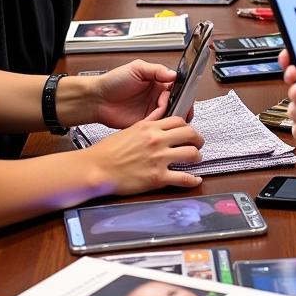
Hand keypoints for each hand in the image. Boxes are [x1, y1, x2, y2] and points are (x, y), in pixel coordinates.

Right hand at [89, 116, 204, 192]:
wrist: (97, 168)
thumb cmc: (108, 150)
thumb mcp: (130, 128)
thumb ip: (148, 122)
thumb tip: (159, 115)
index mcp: (150, 127)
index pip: (179, 121)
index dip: (188, 126)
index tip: (189, 132)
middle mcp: (157, 140)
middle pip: (190, 134)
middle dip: (198, 139)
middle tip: (198, 144)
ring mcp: (159, 159)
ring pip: (192, 154)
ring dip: (197, 157)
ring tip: (196, 160)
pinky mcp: (157, 178)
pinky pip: (184, 179)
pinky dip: (193, 180)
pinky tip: (196, 180)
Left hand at [90, 59, 177, 126]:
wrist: (98, 99)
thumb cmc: (113, 81)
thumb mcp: (136, 69)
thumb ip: (157, 70)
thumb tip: (174, 74)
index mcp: (157, 82)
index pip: (176, 87)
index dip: (182, 91)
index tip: (183, 95)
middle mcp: (156, 97)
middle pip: (176, 102)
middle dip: (180, 106)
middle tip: (178, 107)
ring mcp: (151, 110)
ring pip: (169, 115)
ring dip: (169, 115)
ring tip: (163, 112)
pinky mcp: (145, 123)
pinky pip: (157, 124)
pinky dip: (157, 122)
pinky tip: (152, 119)